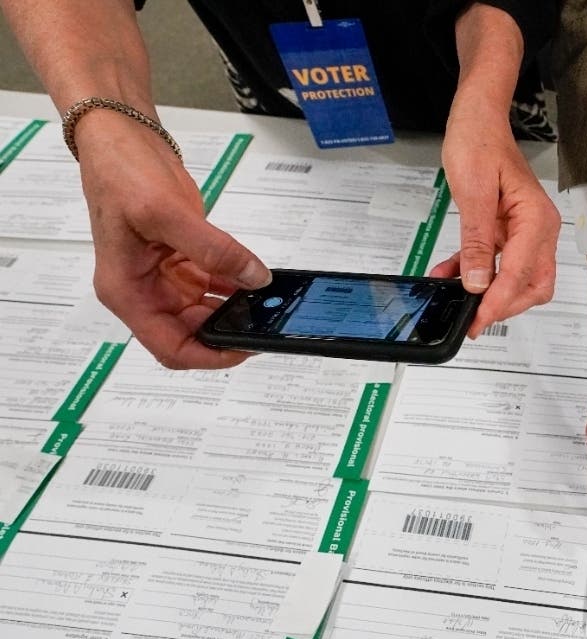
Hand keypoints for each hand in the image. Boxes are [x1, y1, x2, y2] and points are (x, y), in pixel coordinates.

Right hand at [76, 112, 271, 368]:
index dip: (208, 356)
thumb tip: (255, 278)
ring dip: (235, 311)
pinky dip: (235, 287)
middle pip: (190, 335)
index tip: (243, 347)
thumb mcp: (166, 213)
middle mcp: (144, 292)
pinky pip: (213, 286)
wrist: (120, 137)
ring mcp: (163, 278)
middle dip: (227, 332)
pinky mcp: (182, 261)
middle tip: (266, 323)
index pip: (169, 347)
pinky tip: (257, 282)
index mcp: (127, 292)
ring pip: (205, 313)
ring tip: (269, 306)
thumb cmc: (120, 173)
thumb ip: (214, 250)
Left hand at [430, 105, 559, 337]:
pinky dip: (479, 275)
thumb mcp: (473, 193)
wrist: (478, 118)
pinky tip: (452, 277)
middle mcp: (539, 229)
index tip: (478, 320)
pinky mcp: (510, 232)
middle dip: (504, 306)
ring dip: (491, 294)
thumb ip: (476, 241)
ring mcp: (526, 232)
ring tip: (458, 302)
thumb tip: (477, 281)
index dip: (498, 301)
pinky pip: (499, 264)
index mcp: (536, 220)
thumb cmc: (480, 142)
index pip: (520, 273)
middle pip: (532, 285)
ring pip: (519, 280)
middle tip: (472, 321)